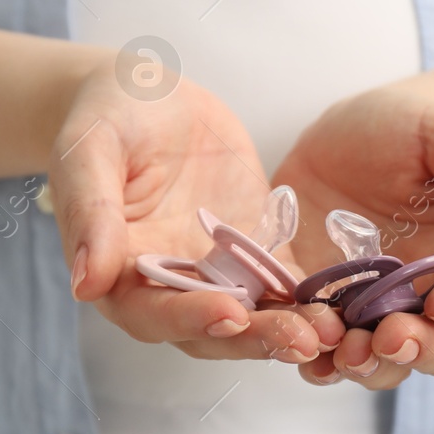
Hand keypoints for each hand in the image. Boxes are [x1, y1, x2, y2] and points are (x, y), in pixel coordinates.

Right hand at [54, 64, 341, 362]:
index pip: (152, 312)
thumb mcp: (90, 150)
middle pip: (211, 329)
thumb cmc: (106, 115)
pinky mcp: (252, 254)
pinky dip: (312, 298)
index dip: (190, 316)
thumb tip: (85, 284)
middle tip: (302, 338)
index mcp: (118, 273)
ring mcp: (214, 274)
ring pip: (253, 317)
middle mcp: (167, 286)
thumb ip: (90, 214)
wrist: (145, 96)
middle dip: (256, 337)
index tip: (230, 312)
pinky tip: (349, 301)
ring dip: (290, 327)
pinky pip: (283, 285)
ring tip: (333, 329)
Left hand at [273, 89, 433, 389]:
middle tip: (388, 337)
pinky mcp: (324, 309)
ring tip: (342, 350)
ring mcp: (374, 310)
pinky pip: (322, 349)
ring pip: (382, 361)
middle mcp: (428, 296)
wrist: (344, 137)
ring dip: (366, 366)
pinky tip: (301, 350)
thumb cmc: (409, 129)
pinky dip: (314, 359)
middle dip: (417, 351)